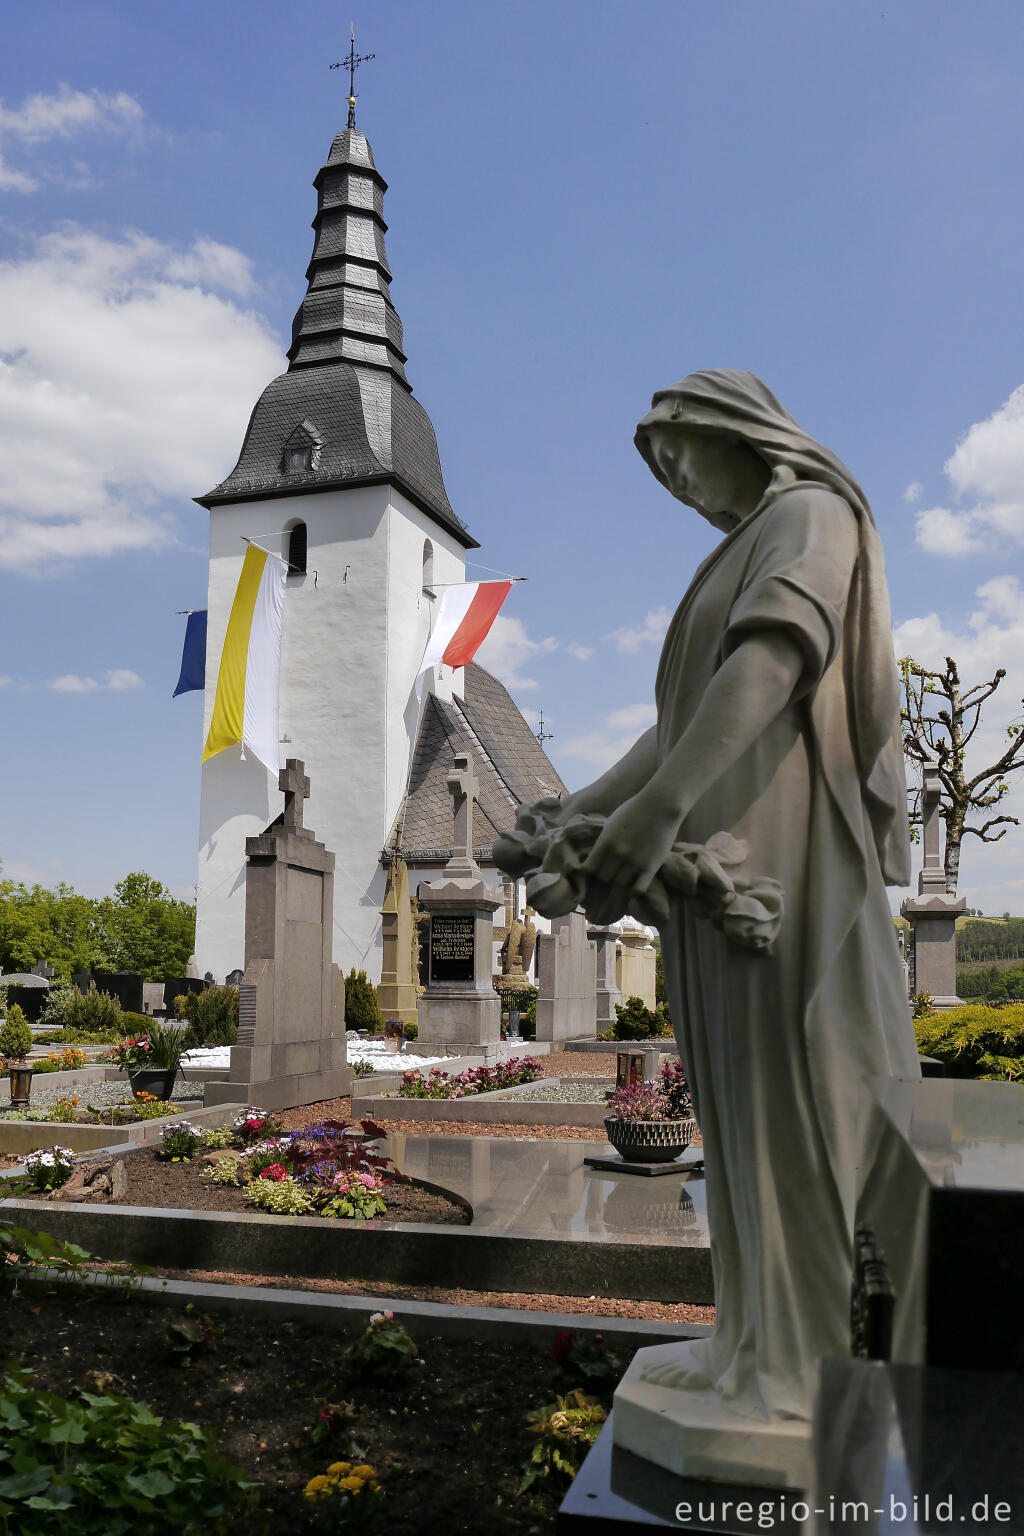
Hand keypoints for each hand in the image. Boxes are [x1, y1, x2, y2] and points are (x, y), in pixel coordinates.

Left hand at [582, 788, 682, 902]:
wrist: (660, 805)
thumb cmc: (634, 810)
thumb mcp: (611, 823)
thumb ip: (603, 841)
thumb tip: (593, 856)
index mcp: (605, 842)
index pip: (588, 869)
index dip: (589, 873)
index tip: (592, 873)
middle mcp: (617, 854)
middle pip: (603, 878)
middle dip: (605, 877)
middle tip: (609, 876)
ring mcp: (634, 862)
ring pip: (619, 885)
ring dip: (620, 883)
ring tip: (622, 880)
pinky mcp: (650, 867)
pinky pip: (638, 889)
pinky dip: (633, 891)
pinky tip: (634, 885)